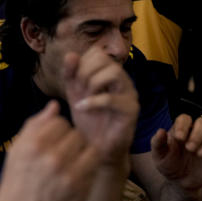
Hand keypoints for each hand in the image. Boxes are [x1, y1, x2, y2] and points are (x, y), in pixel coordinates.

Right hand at [0, 102, 100, 200]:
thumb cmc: (15, 185)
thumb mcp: (16, 152)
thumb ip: (34, 125)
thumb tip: (54, 105)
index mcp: (33, 144)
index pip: (60, 122)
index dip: (56, 131)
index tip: (50, 144)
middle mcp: (52, 157)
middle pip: (76, 134)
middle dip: (70, 142)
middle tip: (60, 157)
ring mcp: (69, 175)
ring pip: (88, 148)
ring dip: (81, 154)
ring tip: (69, 166)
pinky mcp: (82, 191)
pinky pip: (93, 167)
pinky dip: (87, 168)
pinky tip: (75, 176)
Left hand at [64, 47, 137, 162]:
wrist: (97, 148)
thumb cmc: (88, 119)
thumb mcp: (74, 93)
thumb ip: (71, 74)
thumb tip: (71, 54)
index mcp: (111, 74)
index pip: (97, 52)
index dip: (81, 63)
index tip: (74, 81)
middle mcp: (123, 80)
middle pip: (105, 59)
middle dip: (85, 72)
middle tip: (78, 90)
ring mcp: (129, 94)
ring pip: (114, 72)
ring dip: (92, 83)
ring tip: (83, 98)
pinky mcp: (131, 111)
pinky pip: (112, 98)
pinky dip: (92, 102)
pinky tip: (82, 108)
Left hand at [151, 114, 201, 191]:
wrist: (180, 182)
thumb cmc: (169, 164)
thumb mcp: (159, 156)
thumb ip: (157, 143)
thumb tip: (160, 131)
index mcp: (181, 130)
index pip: (185, 118)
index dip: (183, 125)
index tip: (179, 137)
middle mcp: (197, 134)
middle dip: (198, 134)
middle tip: (189, 148)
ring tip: (200, 155)